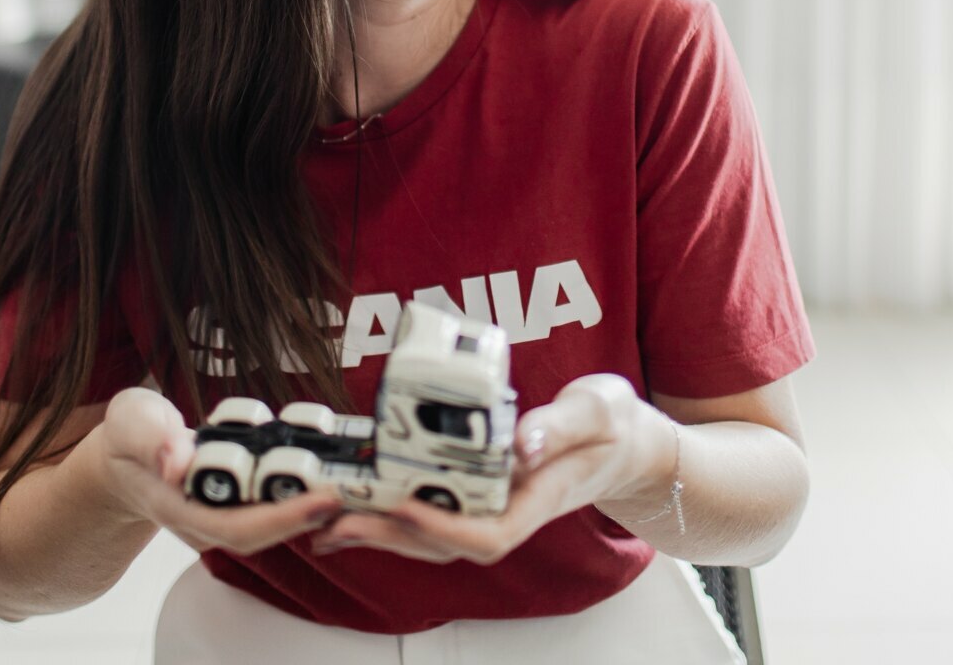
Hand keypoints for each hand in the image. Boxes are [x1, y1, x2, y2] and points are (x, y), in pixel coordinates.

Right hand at [88, 388, 342, 556]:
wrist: (124, 457)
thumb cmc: (130, 436)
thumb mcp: (131, 422)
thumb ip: (152, 439)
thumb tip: (177, 462)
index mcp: (178, 505)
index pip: (235, 527)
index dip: (281, 518)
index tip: (322, 500)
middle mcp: (204, 520)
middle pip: (264, 534)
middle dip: (310, 517)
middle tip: (355, 491)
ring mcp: (221, 514)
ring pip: (272, 522)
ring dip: (312, 507)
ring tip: (356, 485)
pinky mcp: (235, 502)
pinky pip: (272, 503)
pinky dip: (303, 491)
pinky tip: (333, 473)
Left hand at [310, 373, 672, 563]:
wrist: (624, 443)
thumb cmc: (613, 425)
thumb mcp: (600, 409)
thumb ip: (563, 424)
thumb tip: (523, 440)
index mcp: (541, 498)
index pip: (490, 532)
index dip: (444, 527)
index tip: (406, 507)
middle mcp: (512, 510)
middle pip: (446, 542)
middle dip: (392, 534)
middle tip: (338, 519)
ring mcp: (495, 506)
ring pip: (432, 535)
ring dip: (381, 531)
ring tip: (328, 524)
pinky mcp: (480, 493)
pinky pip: (432, 513)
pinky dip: (392, 515)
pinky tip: (354, 509)